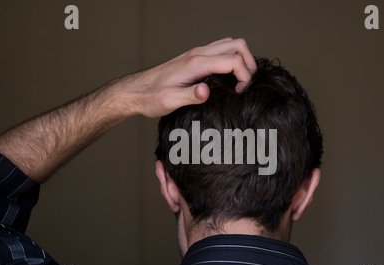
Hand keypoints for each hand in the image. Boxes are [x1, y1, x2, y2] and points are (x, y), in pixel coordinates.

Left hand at [114, 37, 256, 117]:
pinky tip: (227, 77)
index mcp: (196, 63)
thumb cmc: (150, 97)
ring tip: (241, 81)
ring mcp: (196, 54)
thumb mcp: (169, 101)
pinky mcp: (194, 58)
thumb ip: (189, 96)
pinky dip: (231, 59)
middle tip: (247, 84)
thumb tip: (206, 91)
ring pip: (230, 44)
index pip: (233, 60)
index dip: (244, 75)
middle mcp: (198, 54)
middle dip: (249, 63)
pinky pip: (220, 50)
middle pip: (236, 45)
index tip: (240, 92)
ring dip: (241, 59)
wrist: (134, 91)